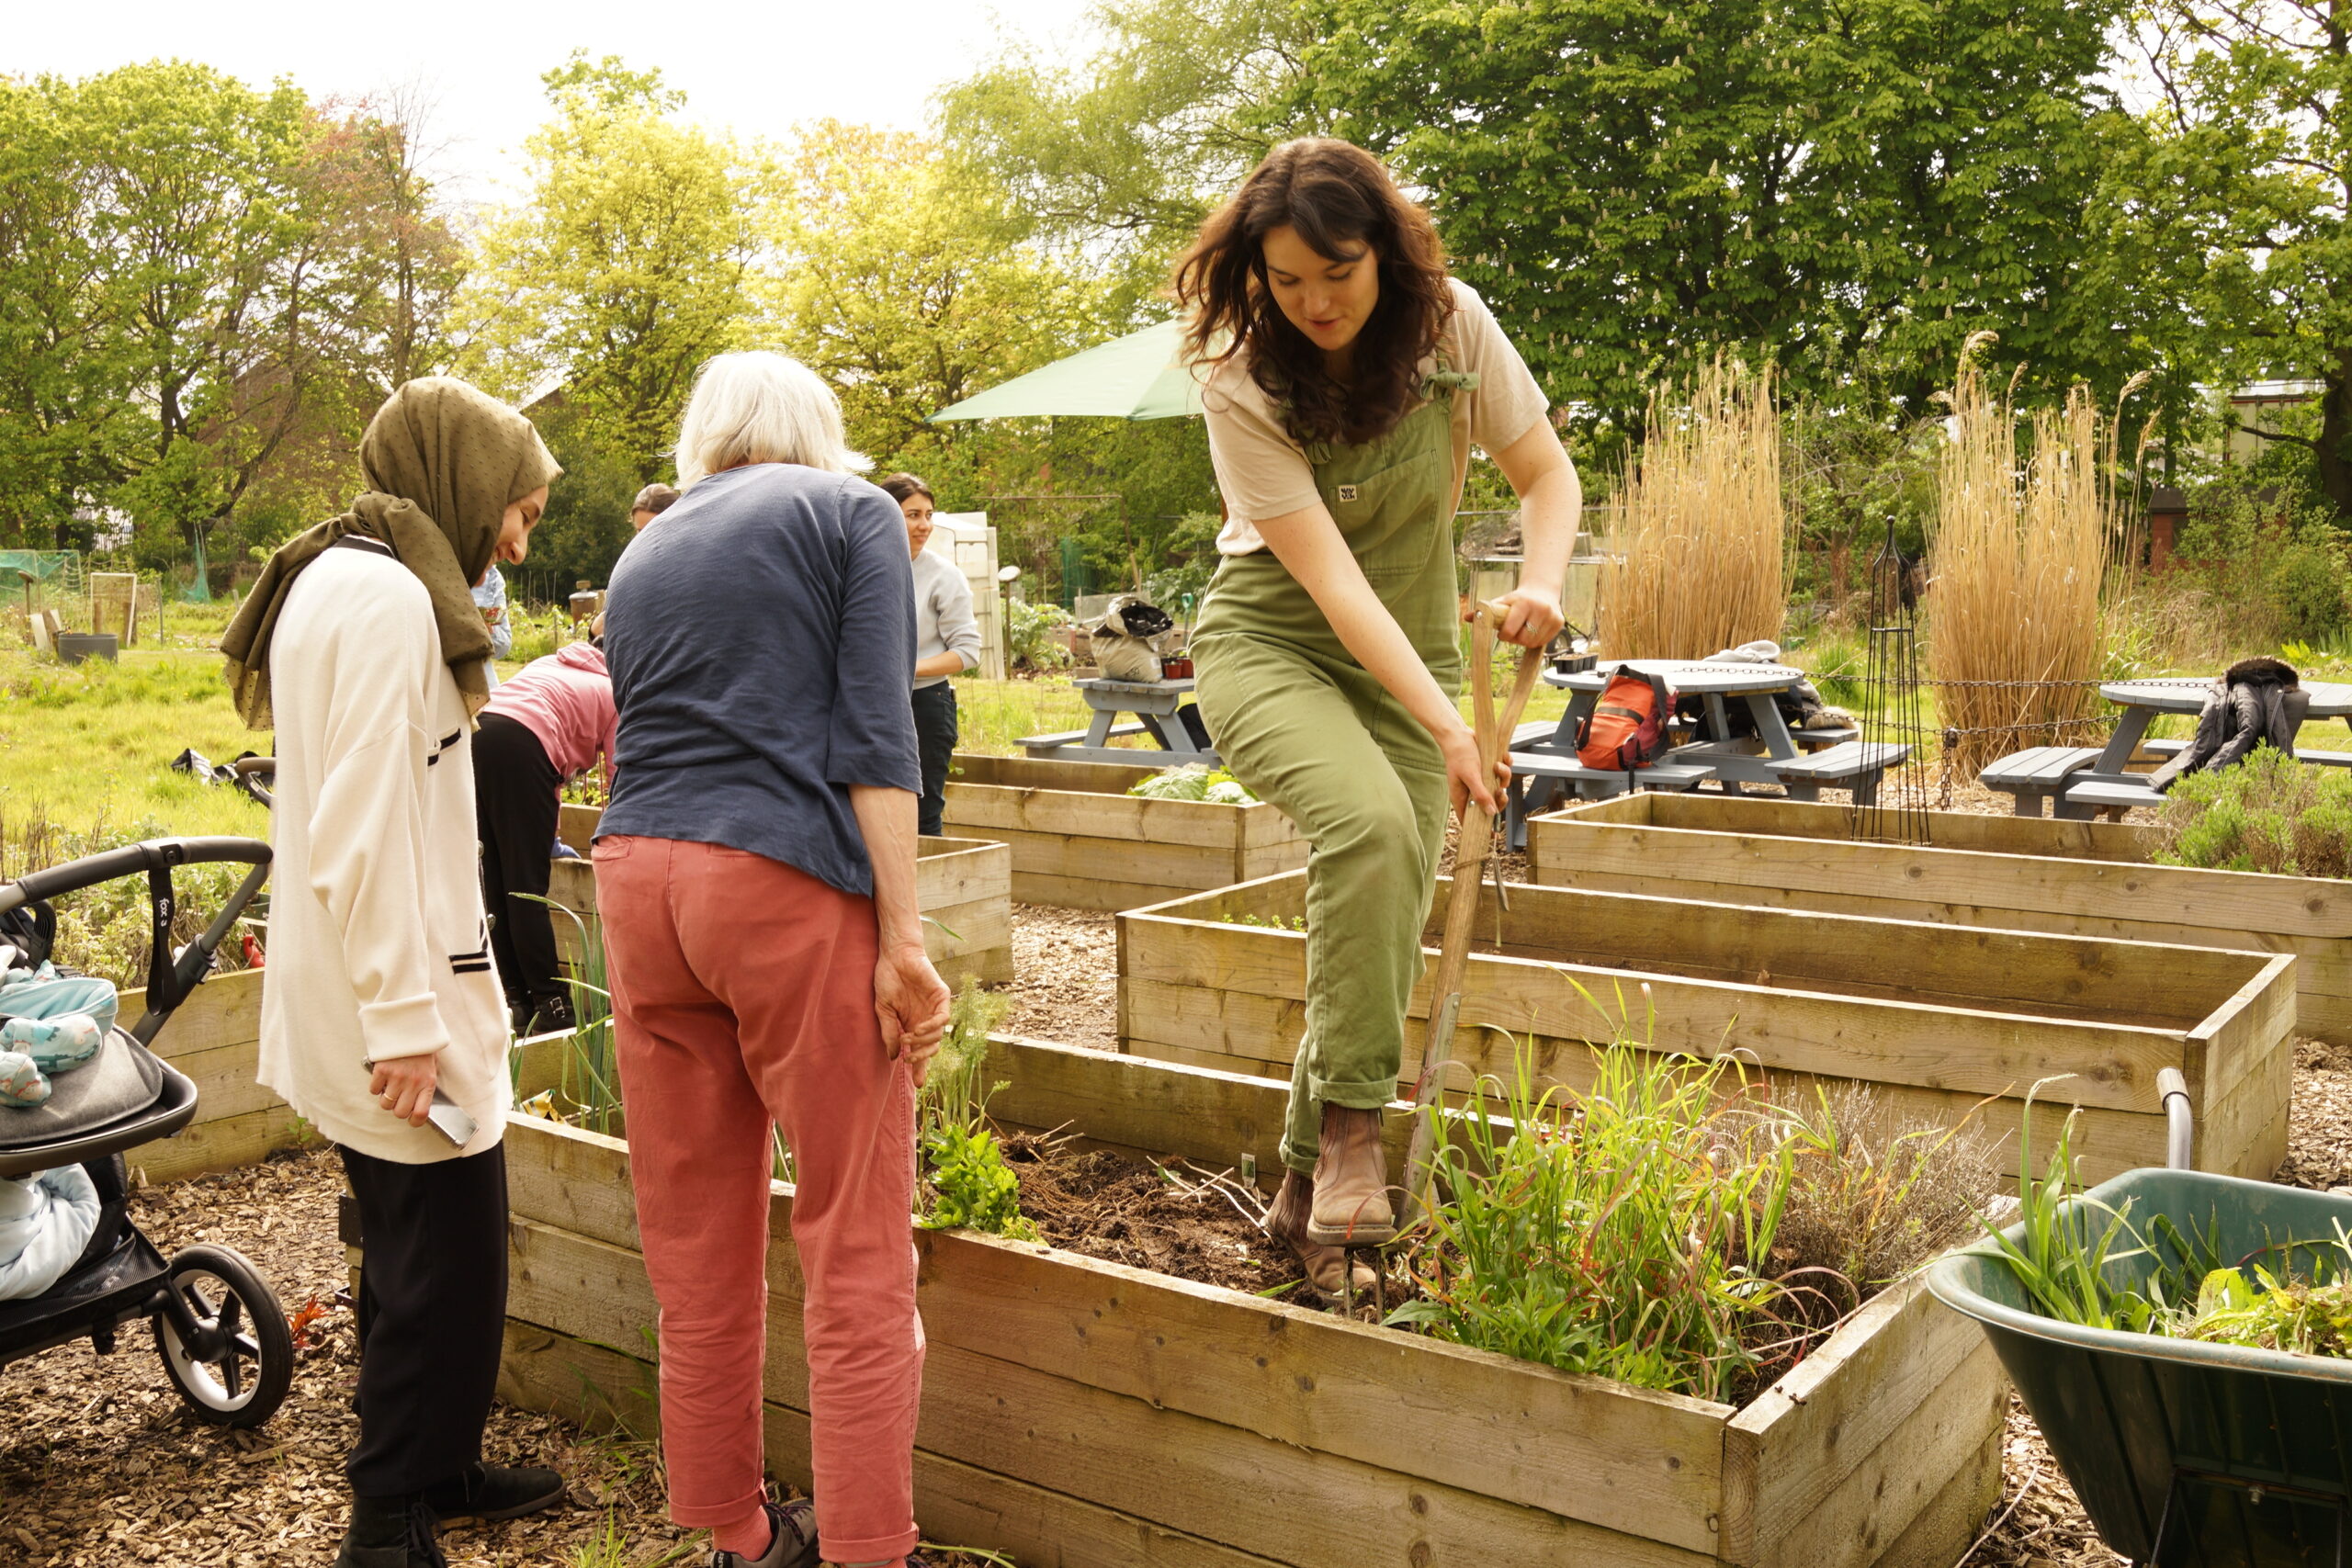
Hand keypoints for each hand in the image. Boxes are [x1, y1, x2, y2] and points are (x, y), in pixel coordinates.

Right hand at [367, 1053, 439, 1126]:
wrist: (410, 1027)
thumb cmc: (421, 1050)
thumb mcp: (431, 1069)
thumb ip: (425, 1087)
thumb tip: (418, 1108)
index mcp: (428, 1083)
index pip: (421, 1113)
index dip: (415, 1122)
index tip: (411, 1120)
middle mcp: (413, 1082)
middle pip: (400, 1112)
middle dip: (397, 1109)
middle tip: (399, 1098)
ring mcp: (397, 1077)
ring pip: (385, 1104)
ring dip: (386, 1098)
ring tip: (390, 1086)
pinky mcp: (382, 1070)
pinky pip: (373, 1090)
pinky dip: (376, 1086)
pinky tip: (383, 1077)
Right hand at [874, 944, 950, 1086]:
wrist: (893, 956)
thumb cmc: (888, 980)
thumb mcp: (884, 1011)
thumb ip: (890, 1033)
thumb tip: (895, 1056)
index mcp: (913, 1024)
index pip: (920, 1051)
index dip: (919, 1067)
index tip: (917, 1085)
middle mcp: (926, 1019)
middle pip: (932, 1047)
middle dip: (922, 1058)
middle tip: (910, 1061)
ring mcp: (935, 1007)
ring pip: (939, 1035)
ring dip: (924, 1041)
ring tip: (909, 1037)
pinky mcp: (942, 995)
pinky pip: (944, 1017)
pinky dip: (933, 1026)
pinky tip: (919, 1028)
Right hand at [1438, 722, 1509, 822]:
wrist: (1459, 734)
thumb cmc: (1459, 755)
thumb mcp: (1470, 776)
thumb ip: (1480, 795)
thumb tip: (1491, 813)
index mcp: (1462, 798)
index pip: (1471, 819)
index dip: (1482, 826)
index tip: (1494, 831)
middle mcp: (1473, 791)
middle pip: (1491, 805)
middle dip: (1499, 798)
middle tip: (1500, 792)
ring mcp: (1482, 781)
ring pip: (1500, 786)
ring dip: (1503, 776)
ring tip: (1497, 765)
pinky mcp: (1490, 770)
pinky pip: (1503, 773)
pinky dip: (1506, 765)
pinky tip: (1502, 757)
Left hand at [1476, 585, 1564, 649]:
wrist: (1541, 591)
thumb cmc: (1517, 599)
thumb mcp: (1501, 602)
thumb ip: (1485, 611)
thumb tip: (1465, 617)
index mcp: (1524, 602)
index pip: (1511, 630)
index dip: (1504, 636)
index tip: (1502, 633)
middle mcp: (1540, 608)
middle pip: (1523, 639)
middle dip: (1515, 639)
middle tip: (1513, 632)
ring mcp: (1552, 616)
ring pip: (1534, 642)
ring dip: (1525, 641)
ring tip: (1523, 630)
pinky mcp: (1560, 623)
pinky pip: (1544, 642)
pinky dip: (1536, 641)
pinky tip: (1533, 630)